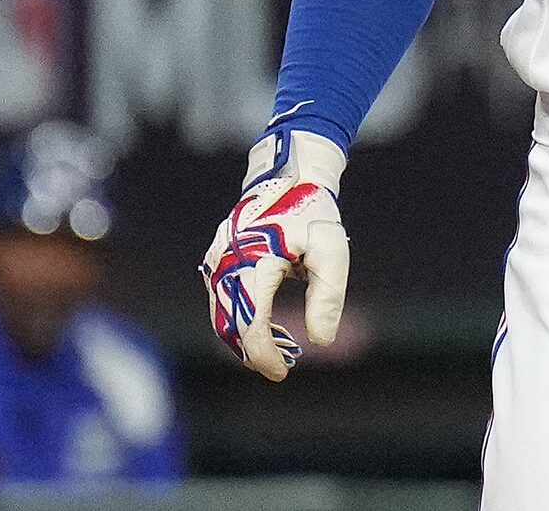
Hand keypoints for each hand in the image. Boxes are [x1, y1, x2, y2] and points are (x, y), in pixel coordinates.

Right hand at [201, 129, 351, 379]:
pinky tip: (264, 330)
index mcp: (252, 262)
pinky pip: (222, 301)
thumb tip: (321, 341)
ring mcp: (217, 261)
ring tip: (277, 353)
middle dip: (252, 352)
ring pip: (221, 315)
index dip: (262, 355)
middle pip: (228, 325)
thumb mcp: (332, 252)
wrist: (290, 175)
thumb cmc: (314, 212)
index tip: (283, 374)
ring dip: (244, 339)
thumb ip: (327, 297)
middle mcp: (225, 264)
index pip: (248, 324)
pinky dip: (239, 321)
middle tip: (281, 368)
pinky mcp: (218, 260)